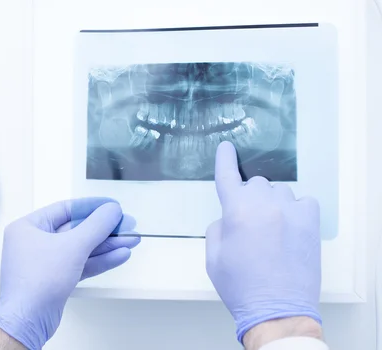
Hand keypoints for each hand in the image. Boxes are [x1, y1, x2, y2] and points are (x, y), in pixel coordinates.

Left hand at [0, 198, 140, 349]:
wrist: (28, 320)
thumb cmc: (35, 282)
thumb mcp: (72, 246)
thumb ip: (96, 226)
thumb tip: (110, 211)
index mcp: (28, 227)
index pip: (65, 209)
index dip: (92, 206)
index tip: (111, 206)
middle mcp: (34, 242)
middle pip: (76, 229)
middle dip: (104, 229)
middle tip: (125, 225)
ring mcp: (45, 262)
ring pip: (81, 248)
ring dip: (106, 245)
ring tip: (130, 240)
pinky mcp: (56, 279)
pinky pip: (81, 264)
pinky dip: (100, 260)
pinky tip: (119, 255)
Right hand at [206, 141, 321, 343]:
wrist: (277, 309)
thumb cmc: (242, 286)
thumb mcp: (213, 257)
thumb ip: (217, 227)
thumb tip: (229, 218)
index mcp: (235, 211)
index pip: (227, 175)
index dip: (225, 159)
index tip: (227, 147)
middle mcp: (263, 204)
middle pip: (254, 184)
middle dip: (249, 198)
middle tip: (249, 224)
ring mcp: (290, 211)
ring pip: (278, 192)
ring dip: (271, 204)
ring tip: (271, 232)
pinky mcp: (310, 222)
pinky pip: (303, 202)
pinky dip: (295, 210)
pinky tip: (290, 228)